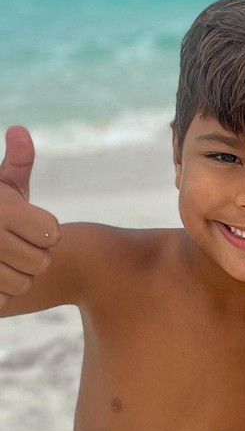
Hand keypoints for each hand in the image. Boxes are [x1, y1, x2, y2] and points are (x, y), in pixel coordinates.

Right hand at [0, 126, 59, 306]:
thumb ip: (16, 163)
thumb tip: (19, 130)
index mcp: (2, 209)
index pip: (52, 234)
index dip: (47, 232)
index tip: (33, 225)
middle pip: (42, 262)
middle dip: (35, 255)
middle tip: (18, 244)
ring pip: (23, 284)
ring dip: (17, 276)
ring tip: (4, 260)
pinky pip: (2, 300)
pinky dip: (0, 293)